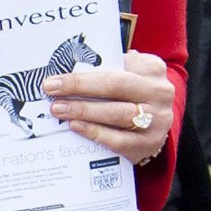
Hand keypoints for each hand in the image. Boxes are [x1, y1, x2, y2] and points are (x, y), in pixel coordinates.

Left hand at [43, 50, 175, 164]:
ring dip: (84, 111)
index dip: (81, 74)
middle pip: (115, 87)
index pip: (113, 67)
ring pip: (117, 114)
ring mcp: (158, 120)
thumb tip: (66, 69)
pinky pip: (119, 140)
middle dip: (79, 88)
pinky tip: (76, 126)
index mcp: (151, 68)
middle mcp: (159, 92)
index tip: (54, 79)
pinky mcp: (150, 143)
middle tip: (51, 91)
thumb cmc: (130, 93)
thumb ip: (103, 69)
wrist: (155, 122)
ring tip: (59, 110)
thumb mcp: (125, 74)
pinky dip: (95, 133)